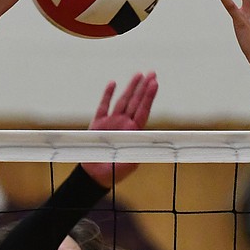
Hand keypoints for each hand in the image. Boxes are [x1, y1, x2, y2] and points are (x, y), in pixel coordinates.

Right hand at [81, 72, 157, 188]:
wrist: (95, 176)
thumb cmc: (113, 173)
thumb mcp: (128, 164)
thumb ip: (136, 153)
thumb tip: (146, 143)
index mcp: (134, 133)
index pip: (143, 111)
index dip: (149, 97)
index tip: (155, 83)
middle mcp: (124, 125)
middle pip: (136, 102)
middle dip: (144, 88)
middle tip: (152, 73)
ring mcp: (111, 123)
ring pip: (122, 101)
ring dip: (130, 87)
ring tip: (138, 75)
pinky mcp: (97, 124)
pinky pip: (103, 107)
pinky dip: (107, 95)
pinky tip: (113, 83)